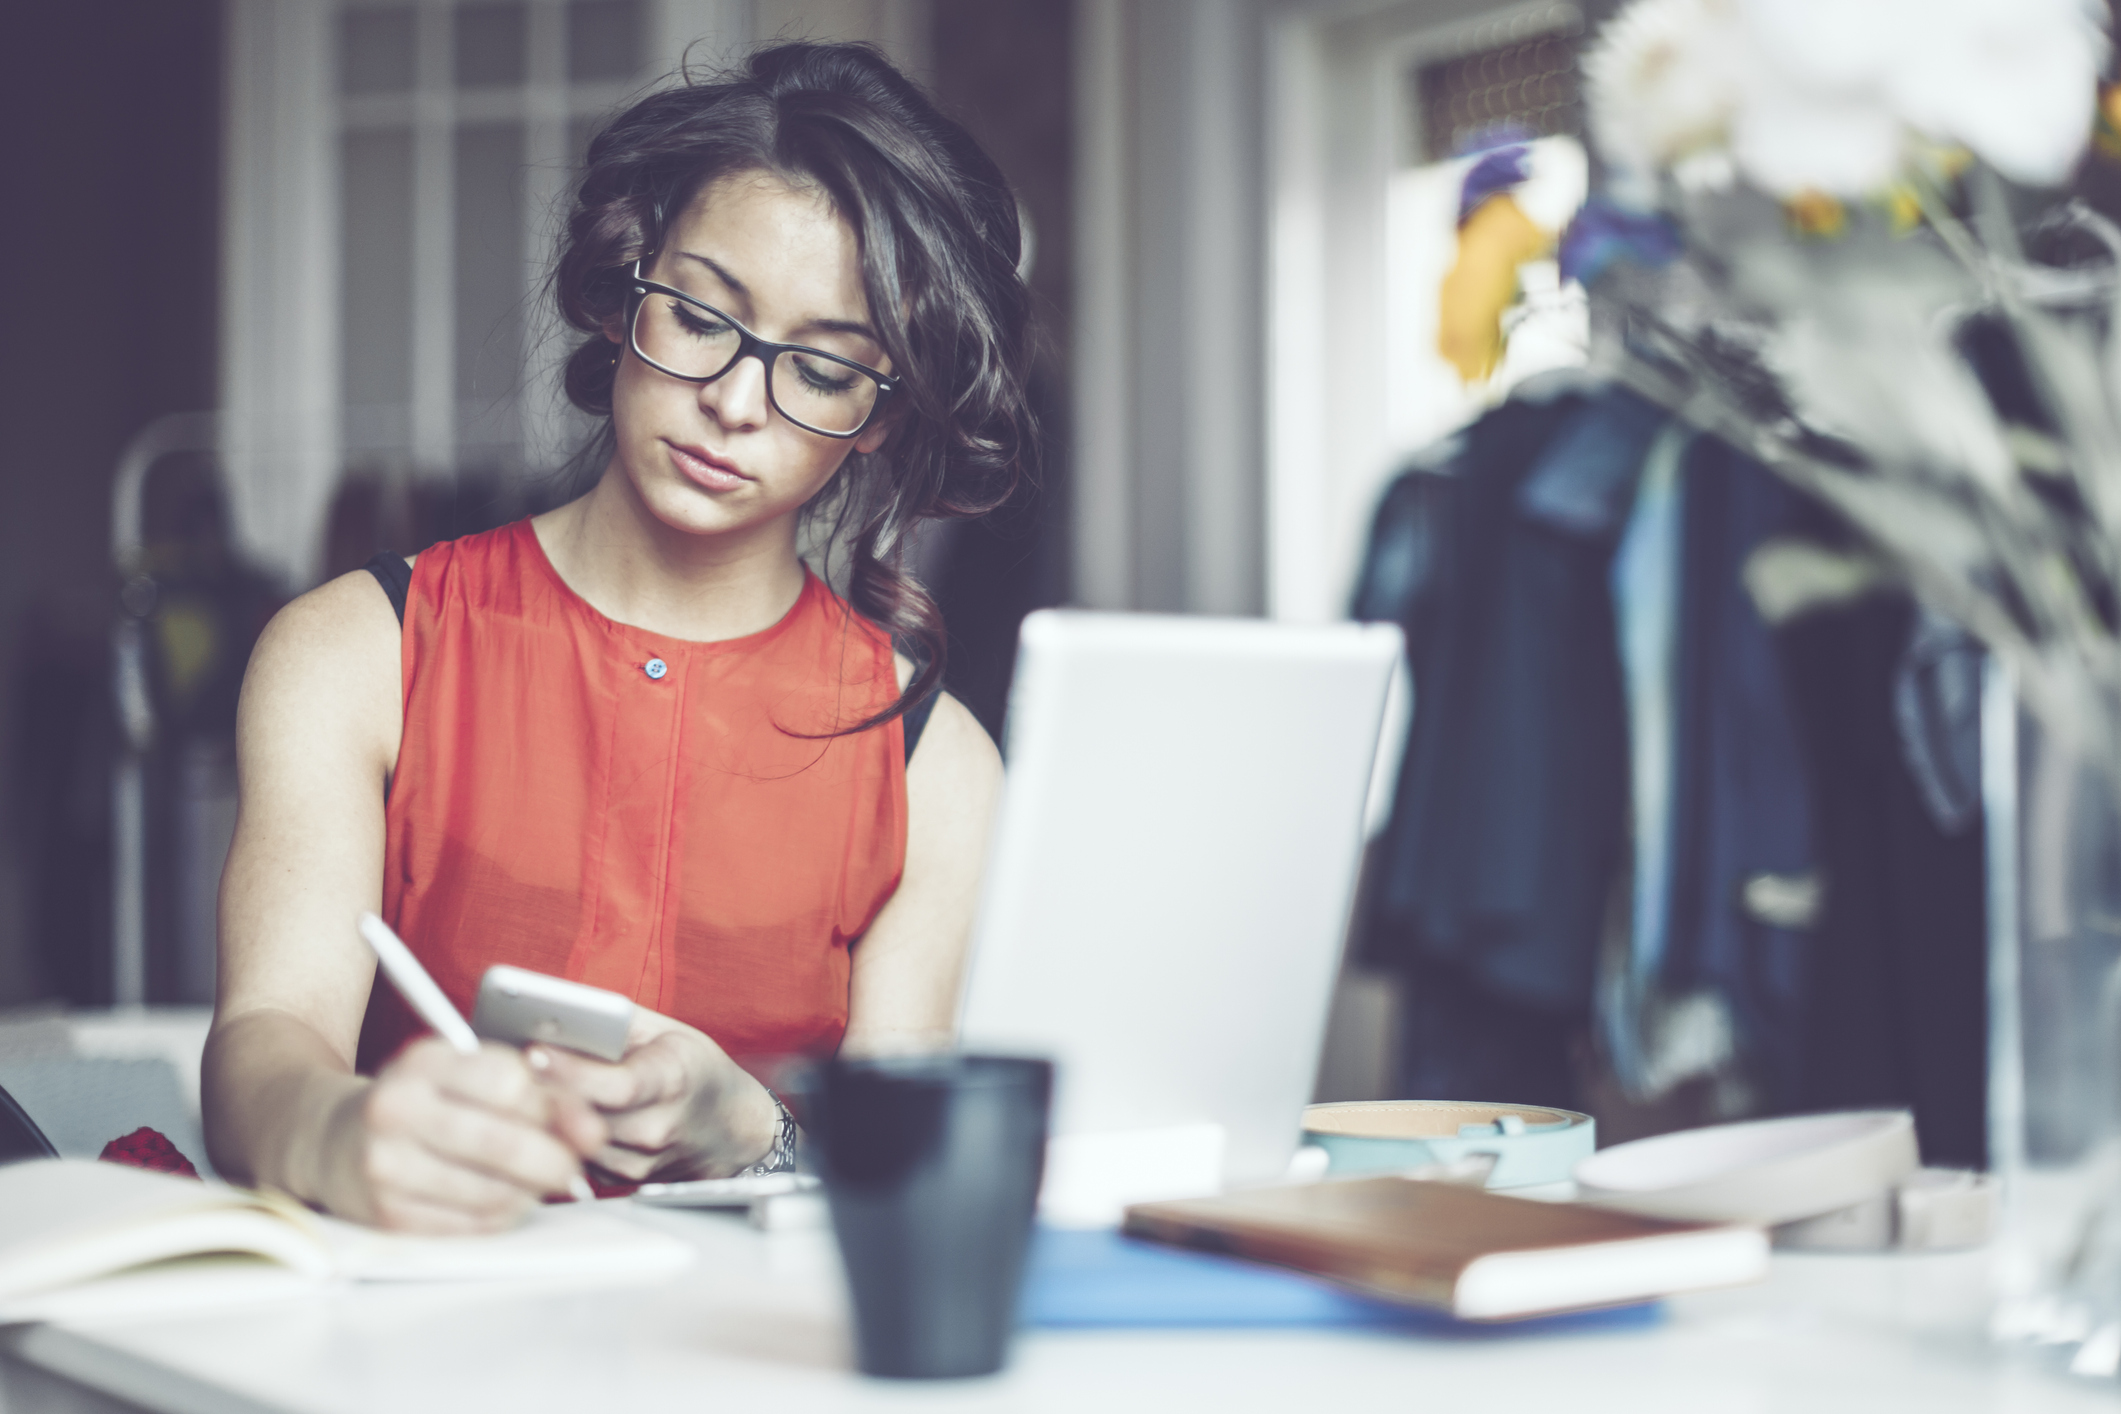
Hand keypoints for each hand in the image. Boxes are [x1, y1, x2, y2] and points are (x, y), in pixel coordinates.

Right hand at [323, 1038, 606, 1233]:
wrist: (330, 1138)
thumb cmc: (418, 1101)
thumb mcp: (465, 1073)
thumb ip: (534, 1091)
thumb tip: (588, 1130)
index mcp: (422, 1062)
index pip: (509, 1082)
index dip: (553, 1106)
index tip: (573, 1121)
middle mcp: (396, 1110)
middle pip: (505, 1143)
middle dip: (555, 1159)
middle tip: (571, 1165)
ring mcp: (386, 1167)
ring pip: (493, 1193)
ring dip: (529, 1192)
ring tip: (531, 1181)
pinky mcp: (386, 1217)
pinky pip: (471, 1227)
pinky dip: (500, 1217)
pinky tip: (498, 1200)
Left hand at [530, 1009, 778, 1181]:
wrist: (730, 1126)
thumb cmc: (693, 1069)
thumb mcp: (664, 1031)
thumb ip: (614, 1023)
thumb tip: (556, 1016)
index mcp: (673, 1080)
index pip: (616, 1086)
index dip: (572, 1071)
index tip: (535, 1049)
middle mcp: (658, 1127)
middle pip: (584, 1116)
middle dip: (543, 1089)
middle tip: (507, 1064)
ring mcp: (639, 1161)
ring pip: (572, 1139)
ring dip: (544, 1112)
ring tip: (519, 1083)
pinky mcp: (620, 1180)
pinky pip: (575, 1154)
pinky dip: (557, 1131)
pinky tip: (545, 1108)